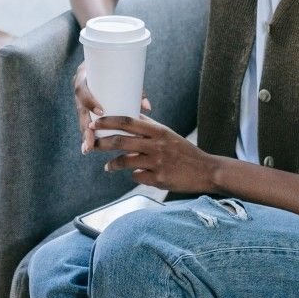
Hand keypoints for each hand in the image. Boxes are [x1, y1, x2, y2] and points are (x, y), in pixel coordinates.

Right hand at [74, 62, 151, 152]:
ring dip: (85, 136)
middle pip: (80, 110)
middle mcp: (79, 90)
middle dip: (86, 128)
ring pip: (81, 119)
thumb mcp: (123, 74)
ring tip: (89, 150)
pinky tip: (87, 149)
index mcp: (84, 77)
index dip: (90, 101)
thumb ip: (135, 90)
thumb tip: (147, 107)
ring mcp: (80, 100)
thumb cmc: (114, 68)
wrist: (99, 61)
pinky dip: (86, 136)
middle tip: (92, 142)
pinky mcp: (85, 108)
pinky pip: (84, 122)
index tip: (101, 112)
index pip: (83, 89)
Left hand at [90, 114, 218, 193]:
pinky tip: (134, 175)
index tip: (95, 122)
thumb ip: (149, 128)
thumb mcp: (168, 134)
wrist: (207, 171)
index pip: (128, 122)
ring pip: (125, 161)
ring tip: (108, 166)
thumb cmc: (184, 151)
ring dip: (113, 164)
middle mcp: (157, 145)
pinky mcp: (159, 179)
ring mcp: (157, 163)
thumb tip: (130, 117)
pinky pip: (137, 177)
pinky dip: (133, 175)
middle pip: (121, 141)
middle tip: (92, 144)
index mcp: (159, 131)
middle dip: (102, 142)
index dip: (108, 121)